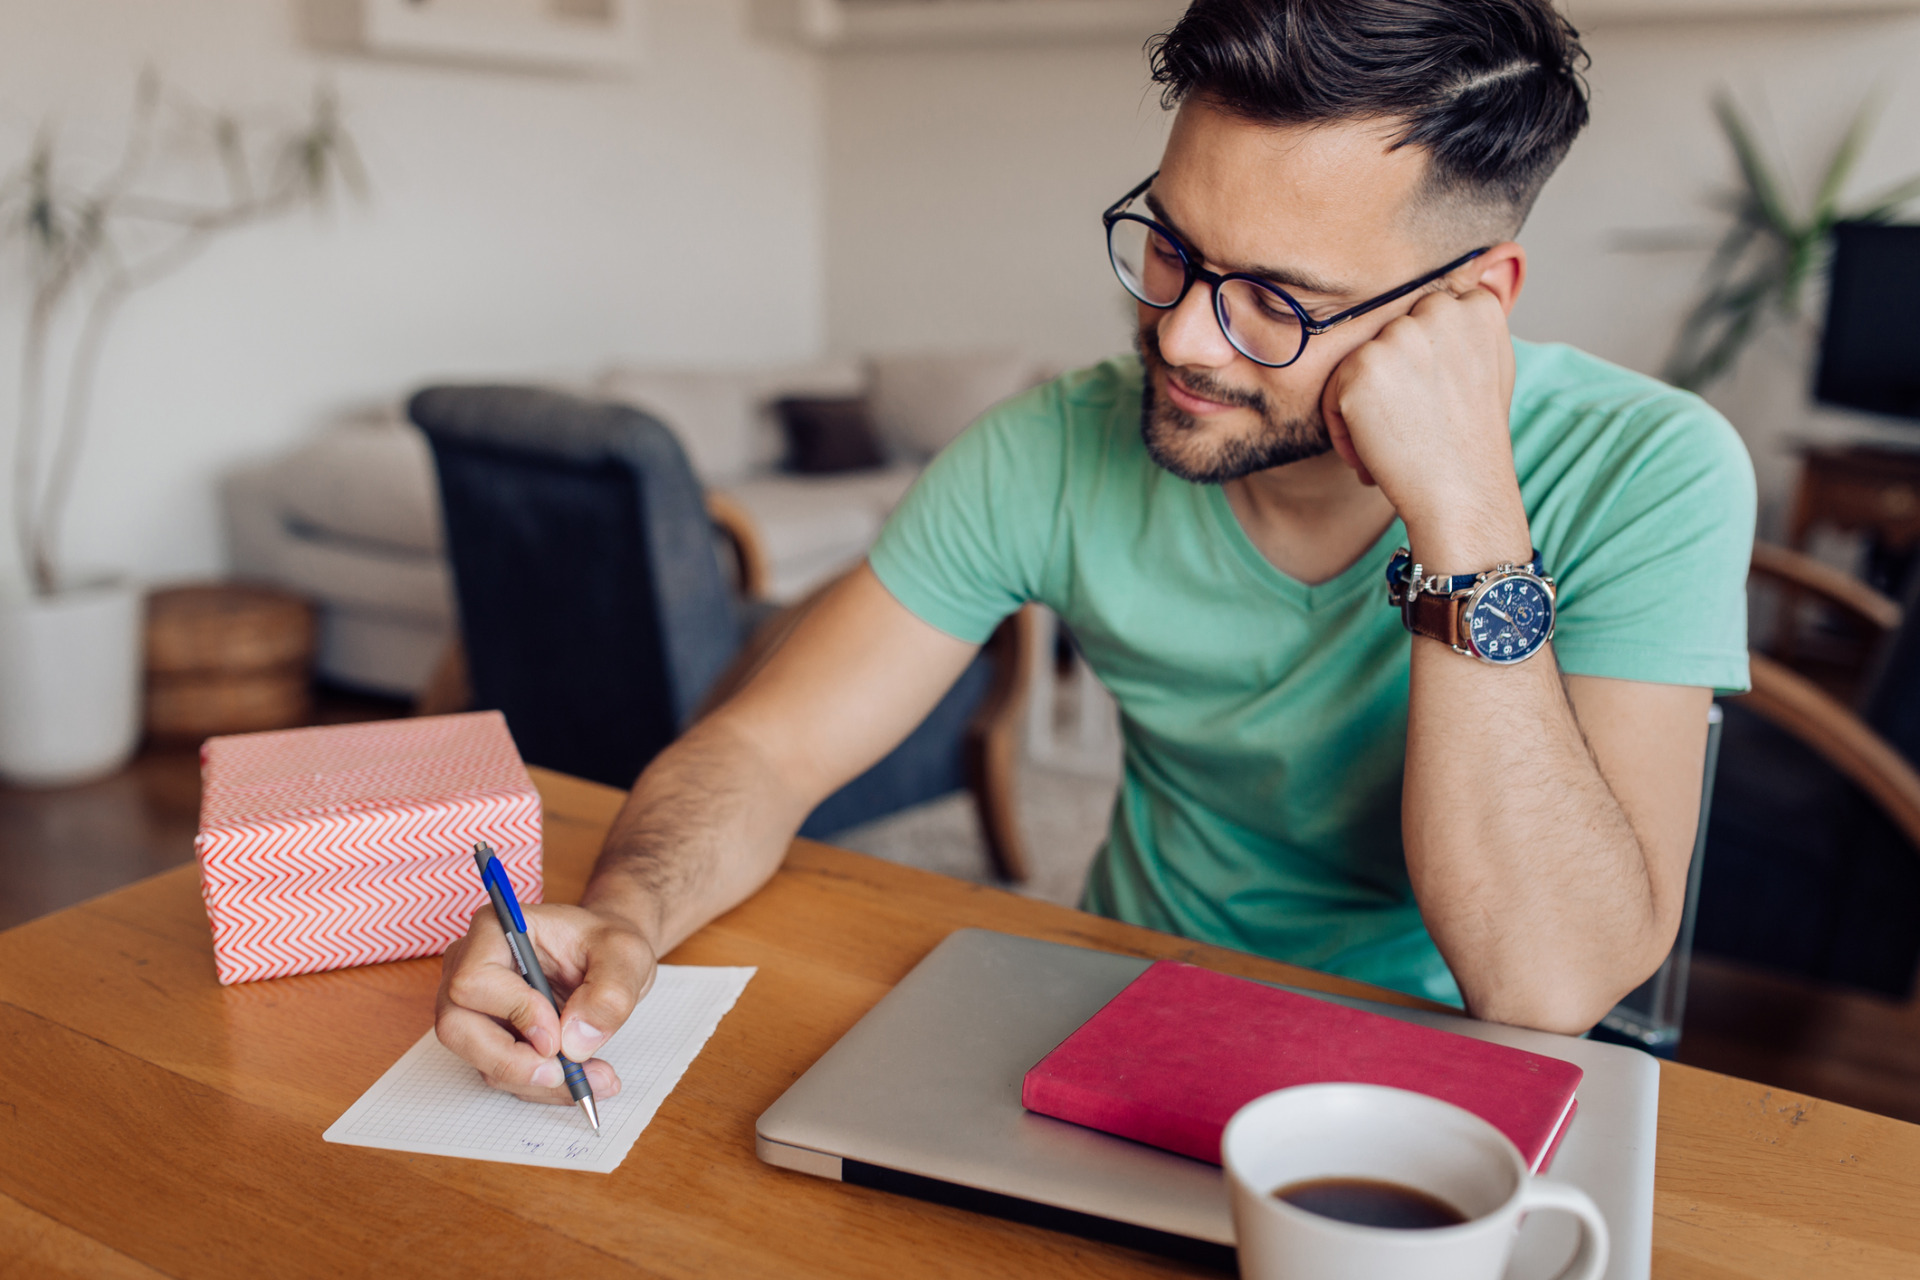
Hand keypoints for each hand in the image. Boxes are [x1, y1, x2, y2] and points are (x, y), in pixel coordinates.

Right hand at [434, 902, 656, 1104]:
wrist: (608, 960)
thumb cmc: (607, 945)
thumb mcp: (626, 955)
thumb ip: (609, 993)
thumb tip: (574, 1043)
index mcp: (494, 930)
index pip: (473, 981)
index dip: (514, 1013)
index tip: (557, 1034)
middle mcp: (469, 965)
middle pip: (457, 1027)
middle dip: (511, 1062)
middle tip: (564, 1074)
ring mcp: (473, 1005)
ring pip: (480, 1060)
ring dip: (536, 1081)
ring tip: (595, 1077)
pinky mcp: (487, 1036)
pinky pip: (500, 1074)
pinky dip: (541, 1085)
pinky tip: (583, 1077)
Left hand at [1320, 287, 1528, 564]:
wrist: (1461, 494)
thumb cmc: (1471, 440)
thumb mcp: (1489, 366)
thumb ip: (1467, 324)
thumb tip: (1470, 274)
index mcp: (1478, 306)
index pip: (1425, 312)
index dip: (1422, 362)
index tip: (1435, 402)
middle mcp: (1440, 310)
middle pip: (1389, 334)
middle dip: (1391, 380)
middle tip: (1414, 426)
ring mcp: (1400, 336)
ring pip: (1359, 360)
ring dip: (1363, 403)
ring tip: (1395, 442)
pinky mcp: (1363, 366)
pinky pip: (1333, 388)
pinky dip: (1342, 426)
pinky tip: (1372, 454)